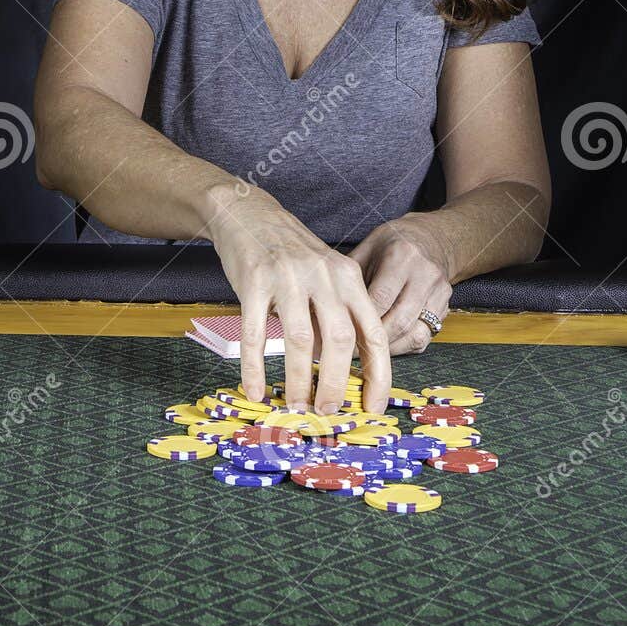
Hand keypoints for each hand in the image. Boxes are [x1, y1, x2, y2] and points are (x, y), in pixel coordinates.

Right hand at [202, 182, 391, 413]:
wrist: (249, 214)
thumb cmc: (290, 254)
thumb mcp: (326, 276)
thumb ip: (337, 316)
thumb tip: (341, 372)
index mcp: (348, 278)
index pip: (372, 333)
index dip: (377, 374)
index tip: (373, 407)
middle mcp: (323, 276)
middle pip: (339, 340)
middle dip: (336, 384)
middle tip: (327, 412)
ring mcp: (287, 277)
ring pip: (300, 340)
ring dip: (299, 379)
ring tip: (296, 404)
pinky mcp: (254, 281)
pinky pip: (255, 333)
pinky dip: (255, 367)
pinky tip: (256, 389)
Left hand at [345, 216, 452, 355]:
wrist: (432, 239)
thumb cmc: (392, 244)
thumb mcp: (367, 248)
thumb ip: (350, 276)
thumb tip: (326, 309)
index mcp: (402, 255)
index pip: (380, 298)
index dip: (359, 320)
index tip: (341, 336)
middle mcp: (425, 274)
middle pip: (399, 320)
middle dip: (373, 342)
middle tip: (350, 354)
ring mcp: (439, 292)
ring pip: (415, 334)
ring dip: (388, 349)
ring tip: (367, 355)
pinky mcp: (446, 307)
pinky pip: (424, 337)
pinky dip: (403, 347)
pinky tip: (385, 348)